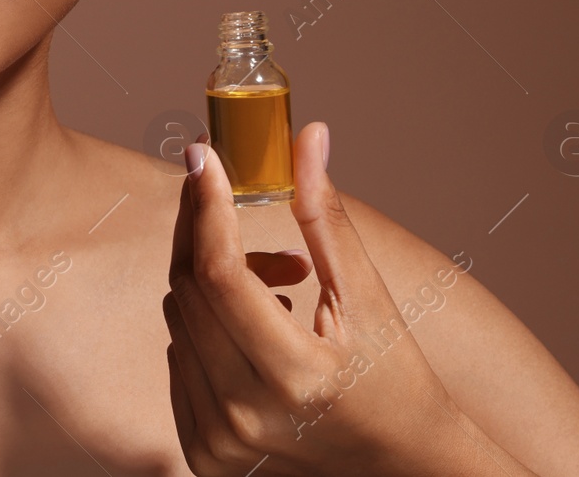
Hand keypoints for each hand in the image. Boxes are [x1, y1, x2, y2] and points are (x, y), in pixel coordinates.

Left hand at [164, 122, 467, 475]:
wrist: (401, 469)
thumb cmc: (397, 381)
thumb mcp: (370, 299)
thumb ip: (326, 217)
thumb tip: (307, 136)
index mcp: (295, 377)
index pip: (222, 274)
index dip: (206, 205)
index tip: (202, 154)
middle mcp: (245, 416)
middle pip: (188, 290)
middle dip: (206, 228)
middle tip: (233, 194)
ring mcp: (217, 442)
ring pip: (177, 318)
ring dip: (211, 279)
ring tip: (280, 282)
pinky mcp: (201, 453)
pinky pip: (178, 356)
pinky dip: (205, 324)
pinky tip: (256, 325)